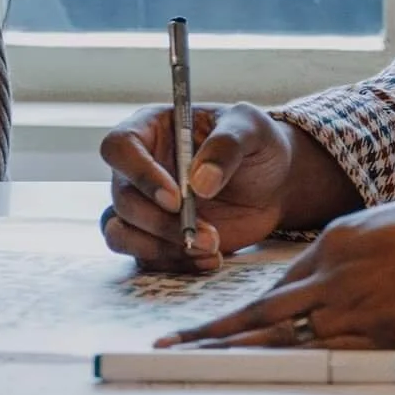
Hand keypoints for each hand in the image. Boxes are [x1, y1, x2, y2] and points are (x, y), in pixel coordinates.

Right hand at [98, 101, 359, 271]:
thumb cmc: (257, 144)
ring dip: (160, 248)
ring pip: (121, 233)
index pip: (119, 147)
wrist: (274, 185)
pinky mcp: (157, 238)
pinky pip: (145, 259)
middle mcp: (138, 169)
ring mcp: (144, 206)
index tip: (175, 198)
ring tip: (209, 249)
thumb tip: (200, 183)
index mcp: (151, 129)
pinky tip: (212, 260)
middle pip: (123, 198)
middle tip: (206, 234)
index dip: (139, 174)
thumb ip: (227, 146)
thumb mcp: (252, 129)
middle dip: (161, 223)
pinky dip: (175, 265)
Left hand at [163, 177, 394, 373]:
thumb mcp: (376, 229)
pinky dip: (314, 376)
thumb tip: (303, 295)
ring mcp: (370, 314)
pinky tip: (285, 387)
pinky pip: (348, 365)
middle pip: (265, 319)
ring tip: (210, 378)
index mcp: (333, 245)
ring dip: (253, 363)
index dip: (224, 318)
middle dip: (213, 341)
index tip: (187, 334)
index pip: (266, 291)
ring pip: (298, 345)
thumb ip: (336, 260)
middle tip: (168, 358)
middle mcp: (341, 279)